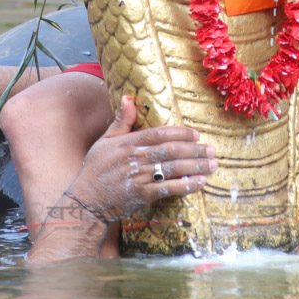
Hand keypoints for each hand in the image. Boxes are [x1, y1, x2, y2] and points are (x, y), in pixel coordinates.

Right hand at [59, 96, 216, 222]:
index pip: (158, 134)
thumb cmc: (96, 168)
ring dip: (195, 167)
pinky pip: (167, 189)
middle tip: (212, 150)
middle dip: (194, 150)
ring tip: (212, 165)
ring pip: (172, 169)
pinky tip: (199, 182)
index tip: (196, 134)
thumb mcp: (105, 140)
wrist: (86, 200)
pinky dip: (185, 186)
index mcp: (127, 143)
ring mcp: (139, 178)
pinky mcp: (141, 195)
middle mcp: (135, 159)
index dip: (179, 133)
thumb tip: (128, 97)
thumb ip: (121, 120)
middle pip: (170, 151)